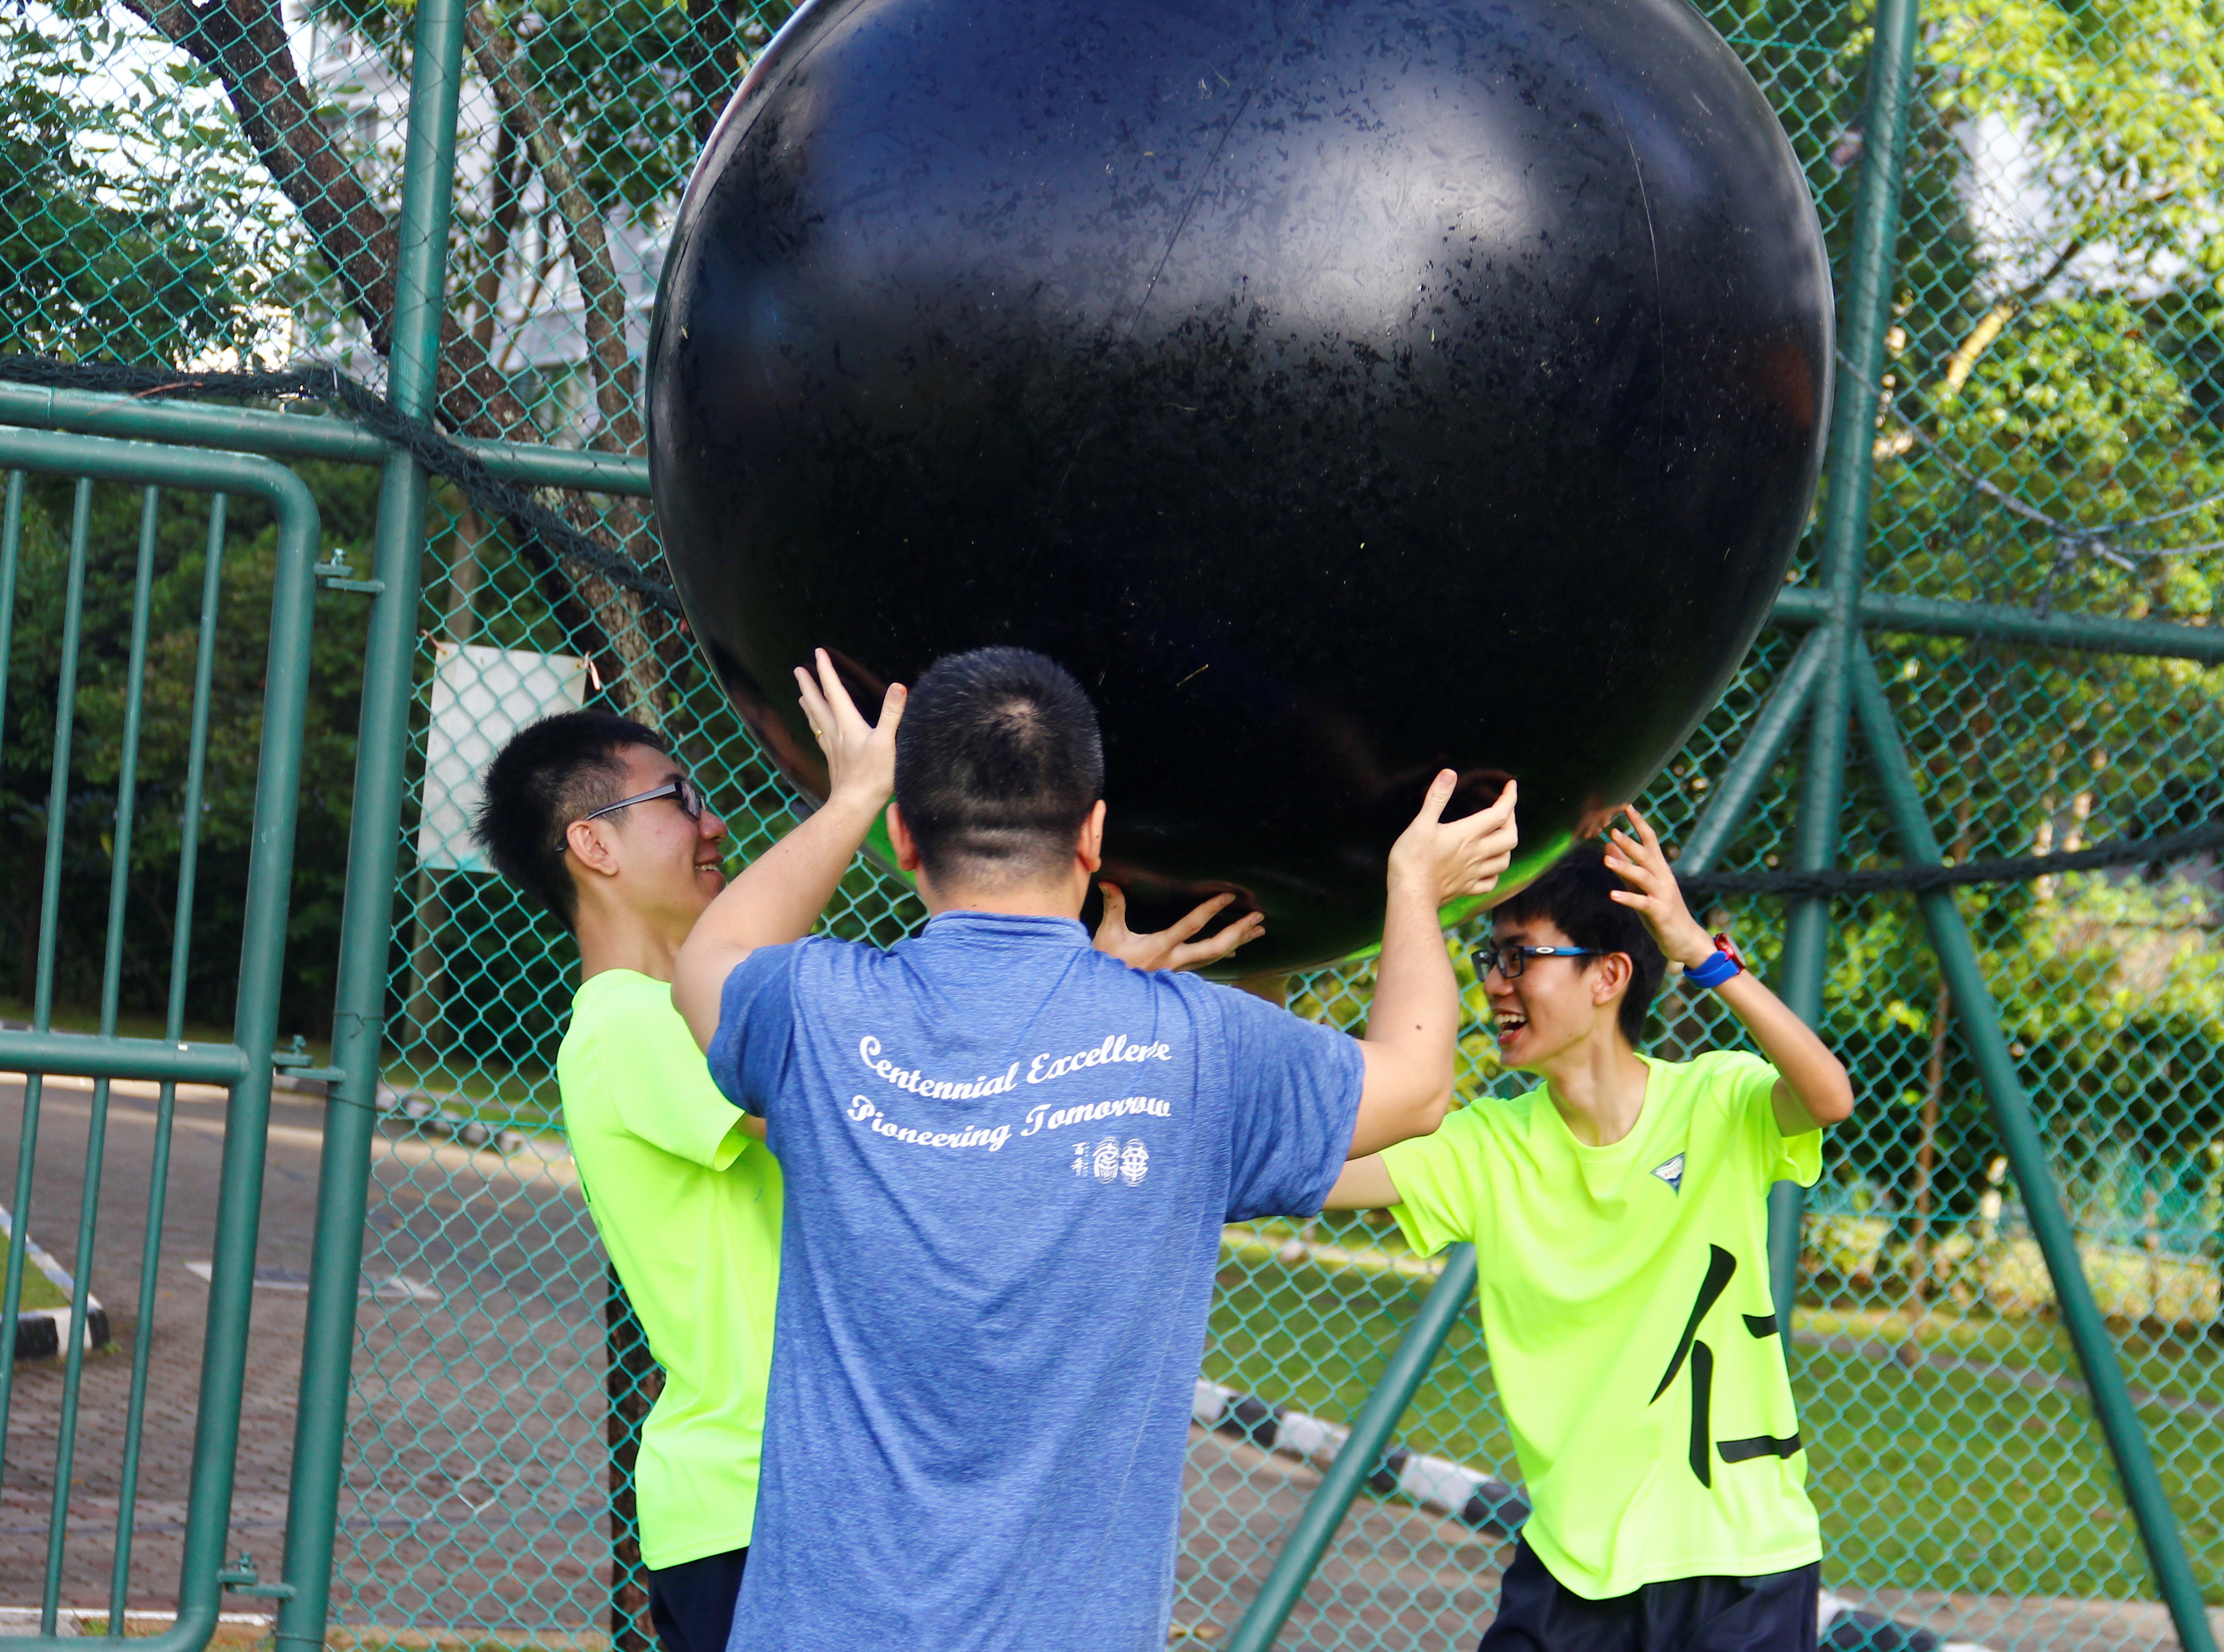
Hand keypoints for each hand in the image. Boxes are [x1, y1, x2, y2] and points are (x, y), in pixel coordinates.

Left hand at [795, 647, 904, 810]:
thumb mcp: (887, 742)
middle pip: (818, 704)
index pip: (834, 691)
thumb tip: (899, 686)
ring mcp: (832, 748)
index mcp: (847, 724)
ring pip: (816, 720)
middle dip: (808, 685)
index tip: (818, 653)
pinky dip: (816, 726)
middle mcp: (835, 733)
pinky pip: (820, 736)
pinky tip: (819, 731)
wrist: (854, 805)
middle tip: (798, 670)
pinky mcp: (834, 761)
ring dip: (809, 705)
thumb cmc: (872, 776)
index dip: (826, 671)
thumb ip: (892, 714)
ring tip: (801, 696)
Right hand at [1095, 885, 1264, 972]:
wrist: (1110, 1002)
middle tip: (1258, 917)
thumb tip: (1109, 882)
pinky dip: (1223, 954)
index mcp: (1160, 948)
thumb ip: (1113, 908)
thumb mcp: (1108, 935)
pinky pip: (1208, 964)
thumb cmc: (1108, 966)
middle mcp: (1175, 961)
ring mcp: (1180, 972)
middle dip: (1239, 932)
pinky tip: (1234, 949)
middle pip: (1215, 948)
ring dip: (1238, 942)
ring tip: (1258, 930)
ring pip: (1215, 958)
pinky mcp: (1180, 977)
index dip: (1210, 910)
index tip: (1229, 896)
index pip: (1191, 926)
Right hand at [1386, 774, 1518, 906]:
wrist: (1410, 895)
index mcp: (1467, 835)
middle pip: (1510, 838)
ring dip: (1507, 847)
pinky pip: (1490, 883)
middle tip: (1503, 811)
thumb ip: (1437, 798)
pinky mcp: (1466, 888)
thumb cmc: (1412, 859)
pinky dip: (1495, 873)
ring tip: (1498, 837)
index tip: (1511, 786)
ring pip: (1505, 861)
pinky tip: (1488, 868)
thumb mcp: (1420, 824)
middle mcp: (1476, 854)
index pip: (1499, 814)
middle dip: (1512, 821)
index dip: (1509, 798)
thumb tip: (1449, 773)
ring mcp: (1473, 873)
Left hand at [1604, 805, 1713, 966]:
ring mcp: (1663, 895)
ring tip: (1606, 860)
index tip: (1627, 807)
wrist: (1685, 940)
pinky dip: (1628, 898)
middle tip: (1613, 830)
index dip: (1639, 824)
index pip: (1651, 841)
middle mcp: (1664, 878)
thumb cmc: (1662, 912)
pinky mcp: (1661, 913)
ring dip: (1625, 867)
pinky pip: (1643, 903)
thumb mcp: (1641, 887)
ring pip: (1644, 877)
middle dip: (1630, 843)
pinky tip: (1612, 894)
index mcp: (1660, 870)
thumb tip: (1608, 846)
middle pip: (1647, 856)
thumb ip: (1625, 868)